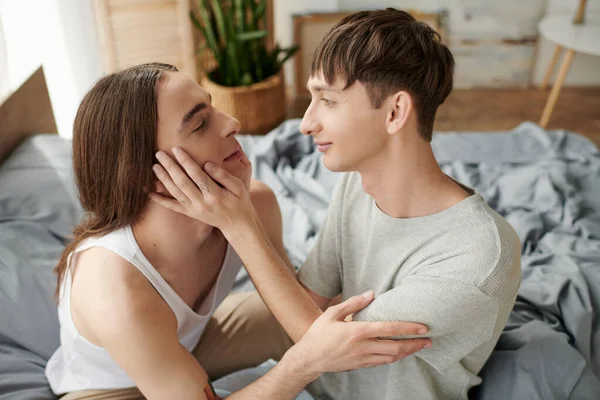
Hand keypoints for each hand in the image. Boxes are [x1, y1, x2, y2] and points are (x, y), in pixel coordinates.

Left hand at [150, 147, 256, 233]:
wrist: (237, 224)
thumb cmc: (239, 202)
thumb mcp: (239, 187)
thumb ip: (223, 175)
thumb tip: (207, 164)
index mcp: (215, 194)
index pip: (197, 175)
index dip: (186, 161)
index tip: (176, 149)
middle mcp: (202, 203)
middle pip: (182, 182)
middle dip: (170, 167)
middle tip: (159, 154)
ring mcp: (194, 209)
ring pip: (175, 193)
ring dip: (163, 179)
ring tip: (154, 166)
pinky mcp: (190, 213)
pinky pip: (173, 207)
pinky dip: (161, 200)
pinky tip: (149, 193)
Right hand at [286, 291, 431, 377]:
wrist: (309, 358)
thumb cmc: (319, 333)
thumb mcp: (332, 313)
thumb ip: (353, 303)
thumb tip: (371, 293)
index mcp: (357, 331)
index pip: (389, 329)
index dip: (408, 328)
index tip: (423, 327)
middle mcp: (363, 347)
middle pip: (396, 347)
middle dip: (414, 344)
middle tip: (428, 340)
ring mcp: (363, 358)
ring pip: (391, 358)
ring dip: (407, 352)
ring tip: (418, 347)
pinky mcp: (361, 365)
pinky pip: (382, 362)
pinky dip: (394, 357)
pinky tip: (400, 352)